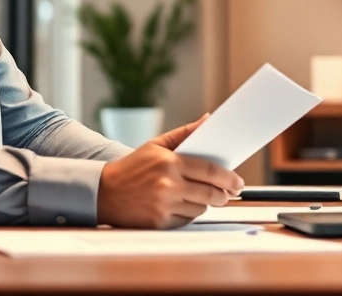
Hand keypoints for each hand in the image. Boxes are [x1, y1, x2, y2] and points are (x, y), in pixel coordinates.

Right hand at [95, 115, 244, 228]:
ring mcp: (164, 206)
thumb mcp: (156, 145)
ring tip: (201, 195)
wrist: (103, 192)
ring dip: (205, 203)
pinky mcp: (159, 222)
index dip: (228, 177)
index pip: (210, 170)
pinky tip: (183, 205)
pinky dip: (189, 213)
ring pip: (201, 208)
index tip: (238, 181)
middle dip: (225, 194)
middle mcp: (168, 185)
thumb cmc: (132, 167)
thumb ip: (185, 133)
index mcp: (169, 163)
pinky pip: (186, 220)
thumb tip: (208, 120)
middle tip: (230, 192)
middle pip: (211, 193)